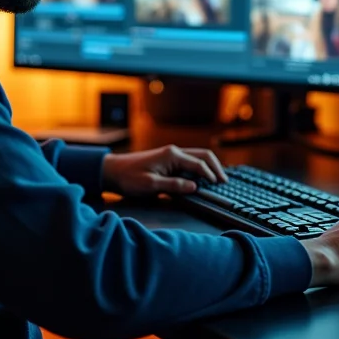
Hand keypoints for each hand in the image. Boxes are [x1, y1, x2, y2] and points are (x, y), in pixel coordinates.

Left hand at [100, 145, 228, 196]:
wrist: (113, 171)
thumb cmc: (129, 178)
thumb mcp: (150, 185)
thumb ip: (174, 186)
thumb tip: (194, 187)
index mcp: (171, 155)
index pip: (198, 164)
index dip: (210, 175)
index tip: (218, 186)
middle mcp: (174, 152)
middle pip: (203, 155)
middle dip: (216, 167)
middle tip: (224, 181)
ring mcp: (171, 155)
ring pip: (198, 156)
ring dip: (210, 166)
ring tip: (218, 179)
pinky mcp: (168, 160)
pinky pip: (190, 161)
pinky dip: (201, 167)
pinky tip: (203, 177)